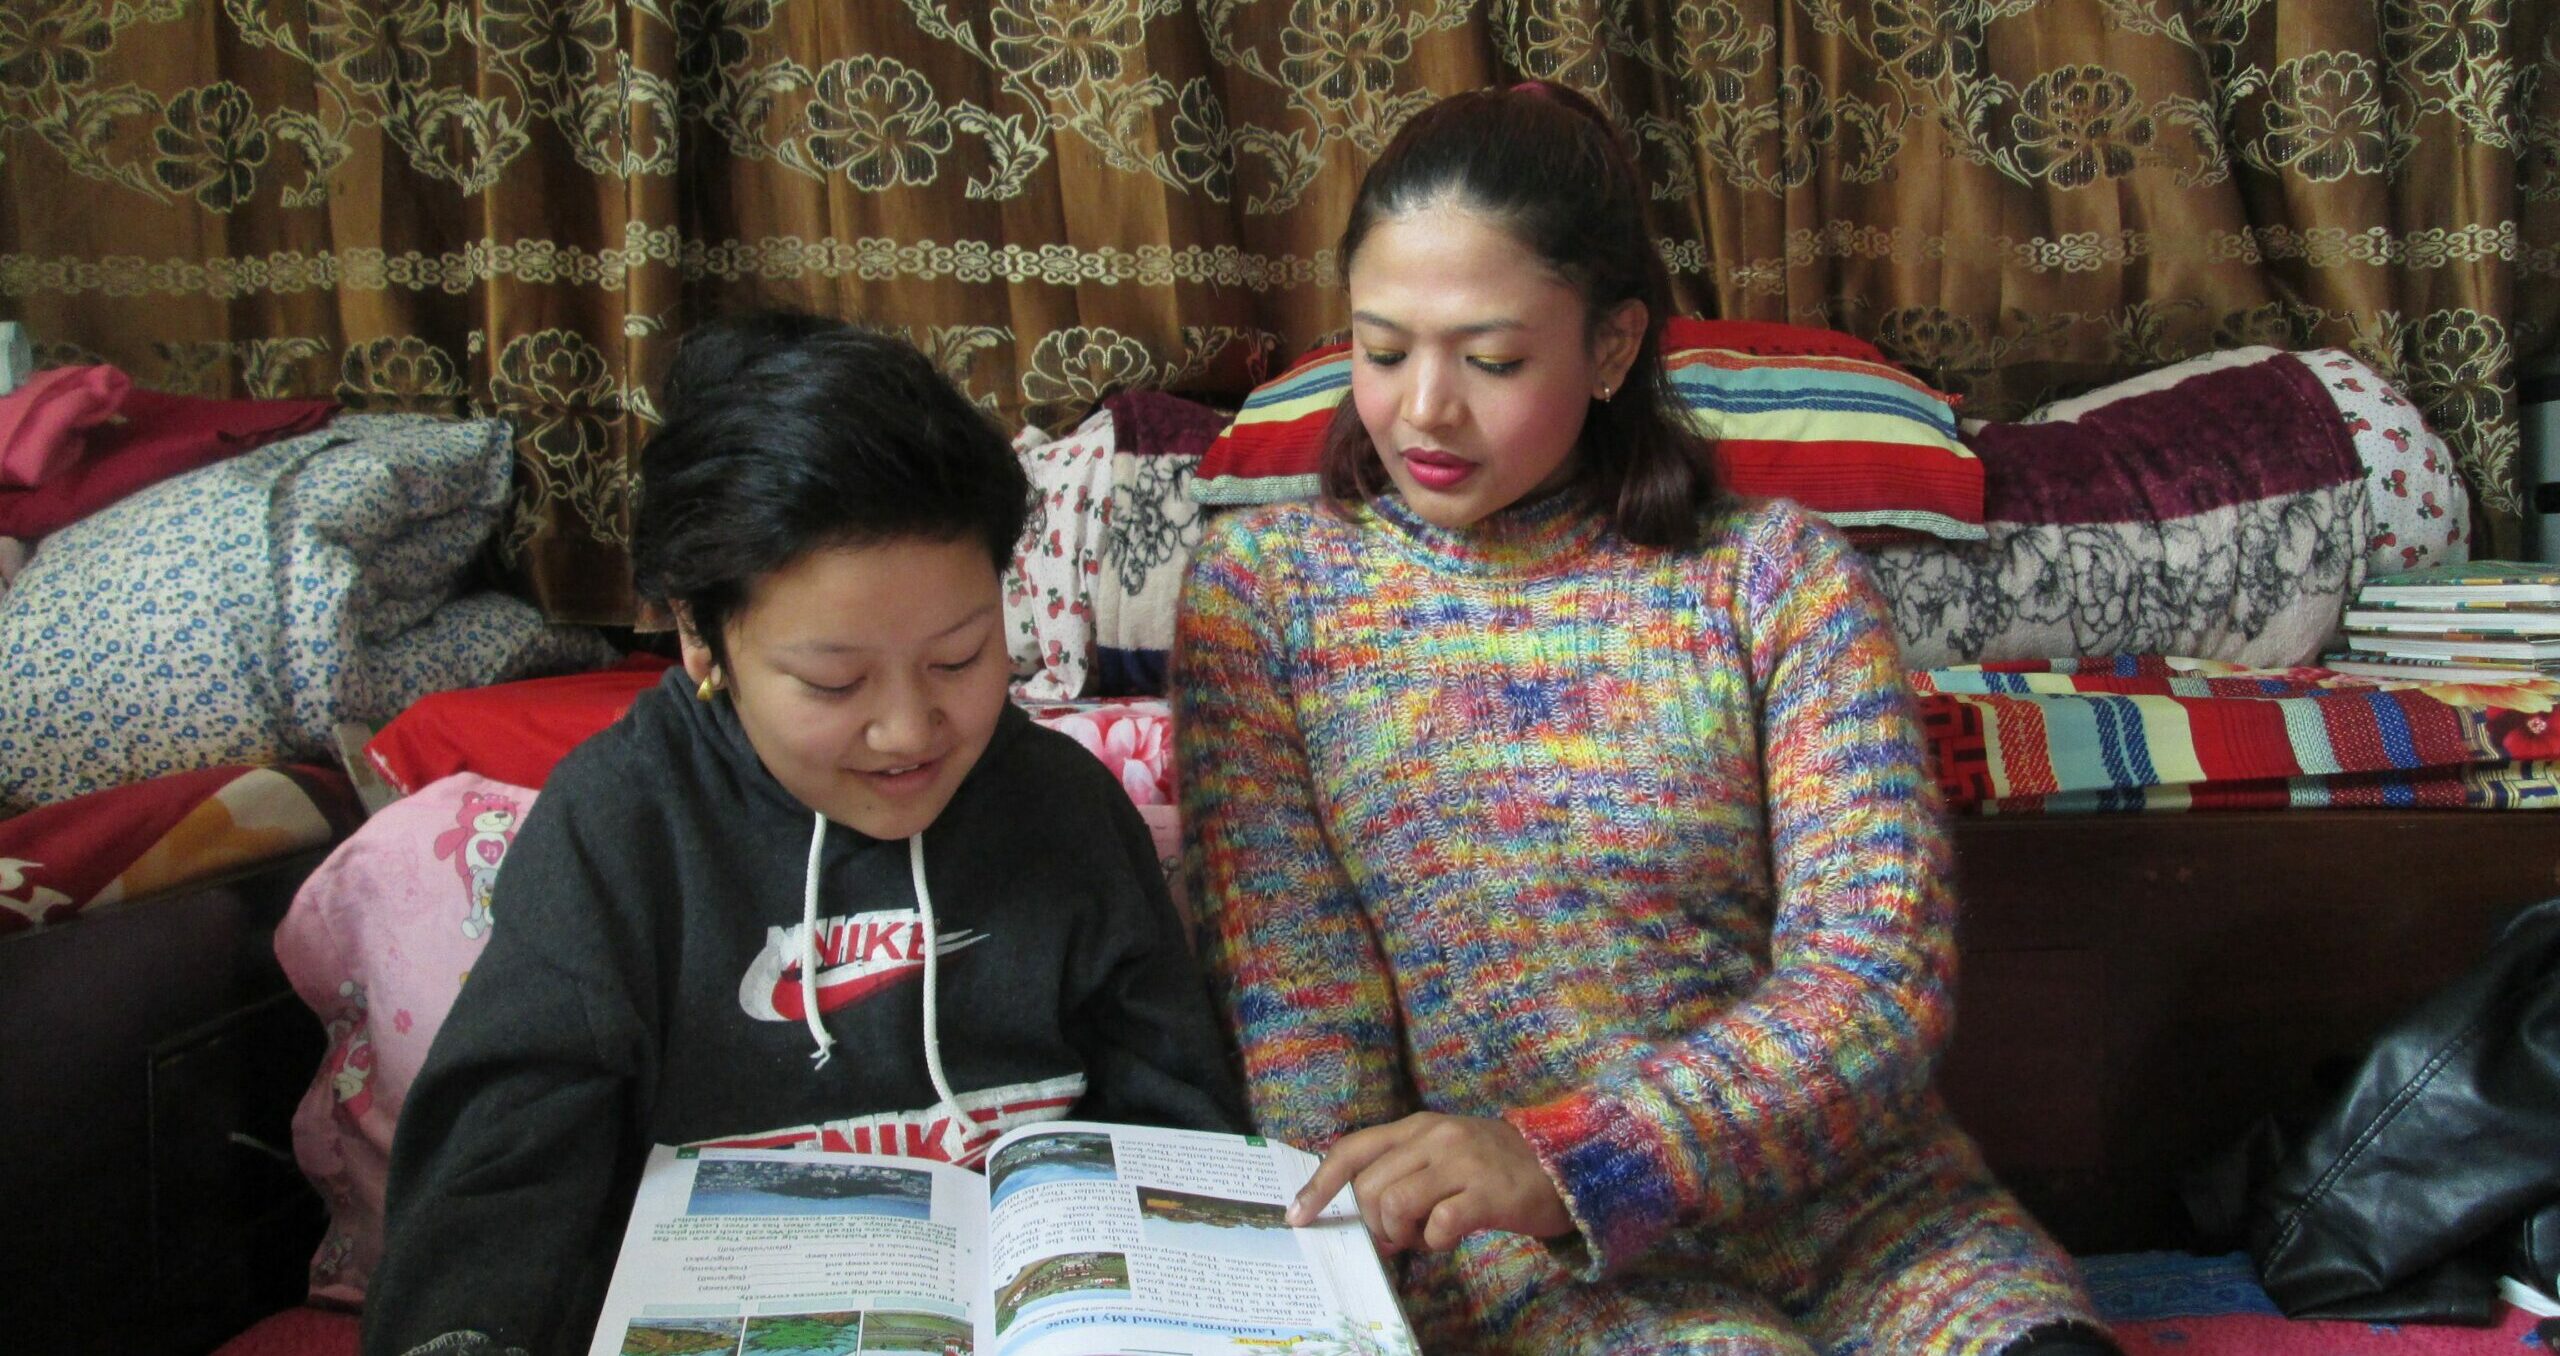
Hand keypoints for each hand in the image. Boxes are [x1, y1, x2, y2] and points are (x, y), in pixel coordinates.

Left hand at [1286, 1112, 1572, 1253]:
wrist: (1565, 1166)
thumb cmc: (1496, 1167)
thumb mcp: (1444, 1155)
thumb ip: (1404, 1174)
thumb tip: (1367, 1218)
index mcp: (1418, 1126)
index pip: (1352, 1150)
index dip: (1319, 1185)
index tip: (1299, 1216)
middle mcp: (1435, 1137)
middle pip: (1369, 1187)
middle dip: (1374, 1222)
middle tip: (1400, 1235)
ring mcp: (1461, 1162)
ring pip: (1395, 1205)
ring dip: (1403, 1234)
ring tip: (1427, 1236)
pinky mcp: (1487, 1192)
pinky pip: (1438, 1225)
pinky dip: (1436, 1242)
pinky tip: (1451, 1237)